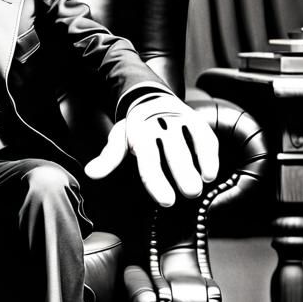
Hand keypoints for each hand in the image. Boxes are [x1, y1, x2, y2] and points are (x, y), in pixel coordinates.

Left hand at [84, 94, 219, 206]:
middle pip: (172, 150)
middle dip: (182, 172)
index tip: (166, 201)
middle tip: (190, 193)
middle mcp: (160, 124)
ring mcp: (179, 121)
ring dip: (200, 162)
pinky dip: (209, 154)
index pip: (148, 159)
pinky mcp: (195, 120)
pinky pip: (204, 137)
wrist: (150, 99)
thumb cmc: (135, 129)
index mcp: (139, 132)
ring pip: (190, 142)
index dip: (157, 181)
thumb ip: (108, 158)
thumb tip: (91, 173)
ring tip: (205, 184)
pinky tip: (211, 173)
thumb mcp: (118, 140)